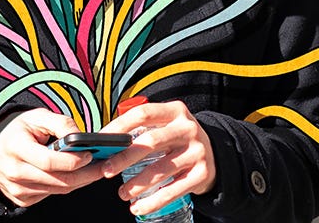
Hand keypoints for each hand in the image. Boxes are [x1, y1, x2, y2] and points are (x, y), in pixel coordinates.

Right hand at [0, 109, 105, 207]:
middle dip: (85, 174)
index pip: (48, 161)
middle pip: (58, 180)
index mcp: (15, 147)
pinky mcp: (21, 199)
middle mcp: (14, 171)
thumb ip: (61, 123)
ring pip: (57, 190)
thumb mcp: (37, 116)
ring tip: (95, 169)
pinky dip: (66, 185)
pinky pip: (50, 194)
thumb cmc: (19, 130)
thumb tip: (82, 137)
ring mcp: (16, 188)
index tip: (90, 154)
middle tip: (104, 166)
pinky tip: (77, 175)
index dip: (72, 160)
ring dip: (80, 181)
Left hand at [100, 101, 215, 216]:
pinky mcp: (202, 173)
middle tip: (107, 170)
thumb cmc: (179, 138)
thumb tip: (107, 143)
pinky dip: (153, 201)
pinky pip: (173, 190)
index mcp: (175, 111)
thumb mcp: (167, 124)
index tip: (102, 140)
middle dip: (124, 157)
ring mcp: (197, 151)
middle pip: (150, 141)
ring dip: (137, 184)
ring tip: (122, 193)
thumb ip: (142, 129)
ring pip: (161, 169)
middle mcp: (187, 128)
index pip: (143, 114)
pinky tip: (139, 206)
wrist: (216, 154)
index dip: (119, 126)